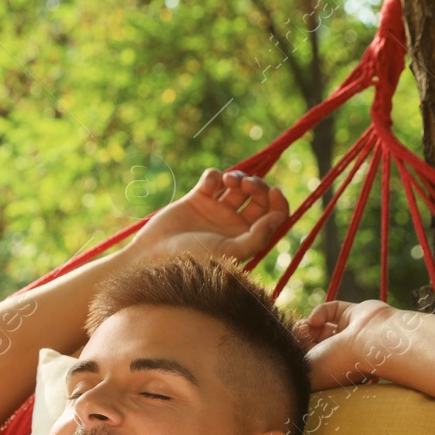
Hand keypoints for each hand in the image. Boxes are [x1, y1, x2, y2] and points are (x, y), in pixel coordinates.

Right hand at [125, 168, 289, 265]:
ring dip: (238, 176)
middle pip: (258, 196)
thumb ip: (256, 238)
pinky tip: (208, 184)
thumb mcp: (229, 252)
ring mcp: (215, 209)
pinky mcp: (197, 198)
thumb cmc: (193, 259)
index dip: (278, 201)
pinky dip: (214, 175)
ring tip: (228, 181)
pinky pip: (213, 178)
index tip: (274, 191)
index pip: (273, 215)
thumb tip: (277, 218)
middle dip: (257, 185)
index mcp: (245, 237)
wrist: (155, 255)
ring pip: (237, 184)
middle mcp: (233, 222)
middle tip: (245, 185)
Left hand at [295, 298, 397, 390]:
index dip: (297, 353)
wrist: (371, 344)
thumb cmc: (338, 363)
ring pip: (319, 326)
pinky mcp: (354, 314)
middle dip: (302, 338)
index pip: (307, 359)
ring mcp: (348, 334)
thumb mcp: (306, 371)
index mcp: (331, 371)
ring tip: (307, 327)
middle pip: (311, 342)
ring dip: (308, 325)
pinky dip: (319, 312)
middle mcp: (340, 354)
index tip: (290, 349)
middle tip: (299, 337)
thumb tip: (286, 355)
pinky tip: (315, 320)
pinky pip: (331, 309)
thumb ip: (293, 365)